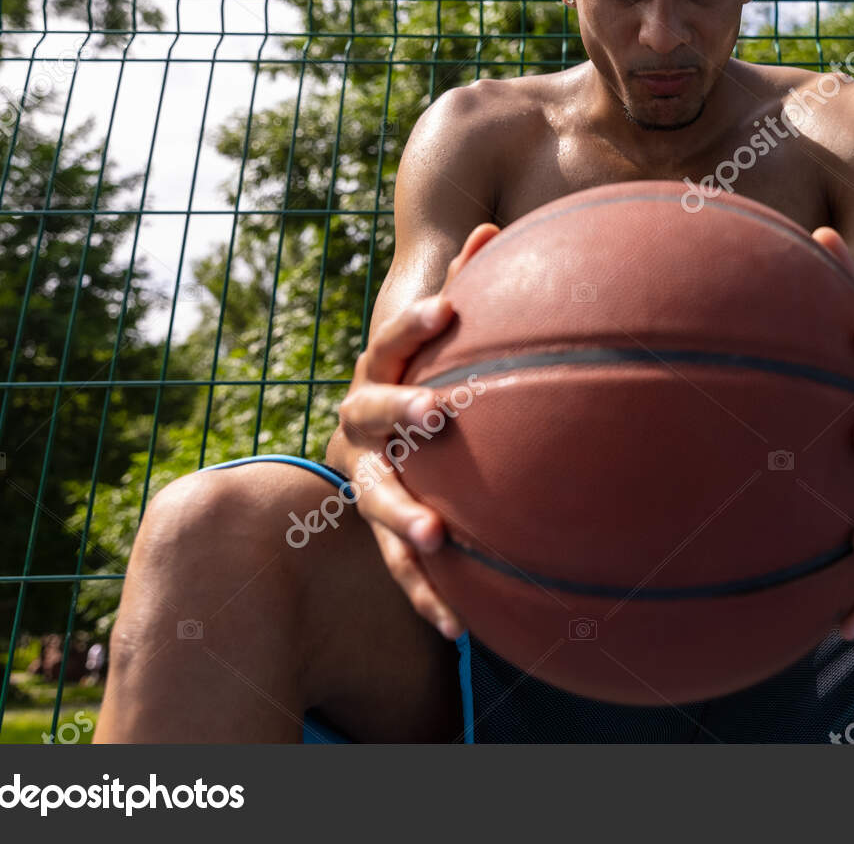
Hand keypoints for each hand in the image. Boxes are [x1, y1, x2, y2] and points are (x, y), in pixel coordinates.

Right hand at [333, 223, 499, 638]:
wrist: (368, 452)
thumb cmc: (421, 383)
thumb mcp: (435, 343)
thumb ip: (465, 284)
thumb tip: (492, 225)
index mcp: (379, 377)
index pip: (390, 343)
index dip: (414, 325)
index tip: (450, 308)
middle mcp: (361, 428)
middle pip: (367, 413)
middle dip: (401, 410)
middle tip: (439, 411)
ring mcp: (364, 481)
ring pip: (373, 498)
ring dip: (403, 514)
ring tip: (435, 534)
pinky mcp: (380, 533)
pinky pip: (399, 568)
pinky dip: (425, 596)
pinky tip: (456, 629)